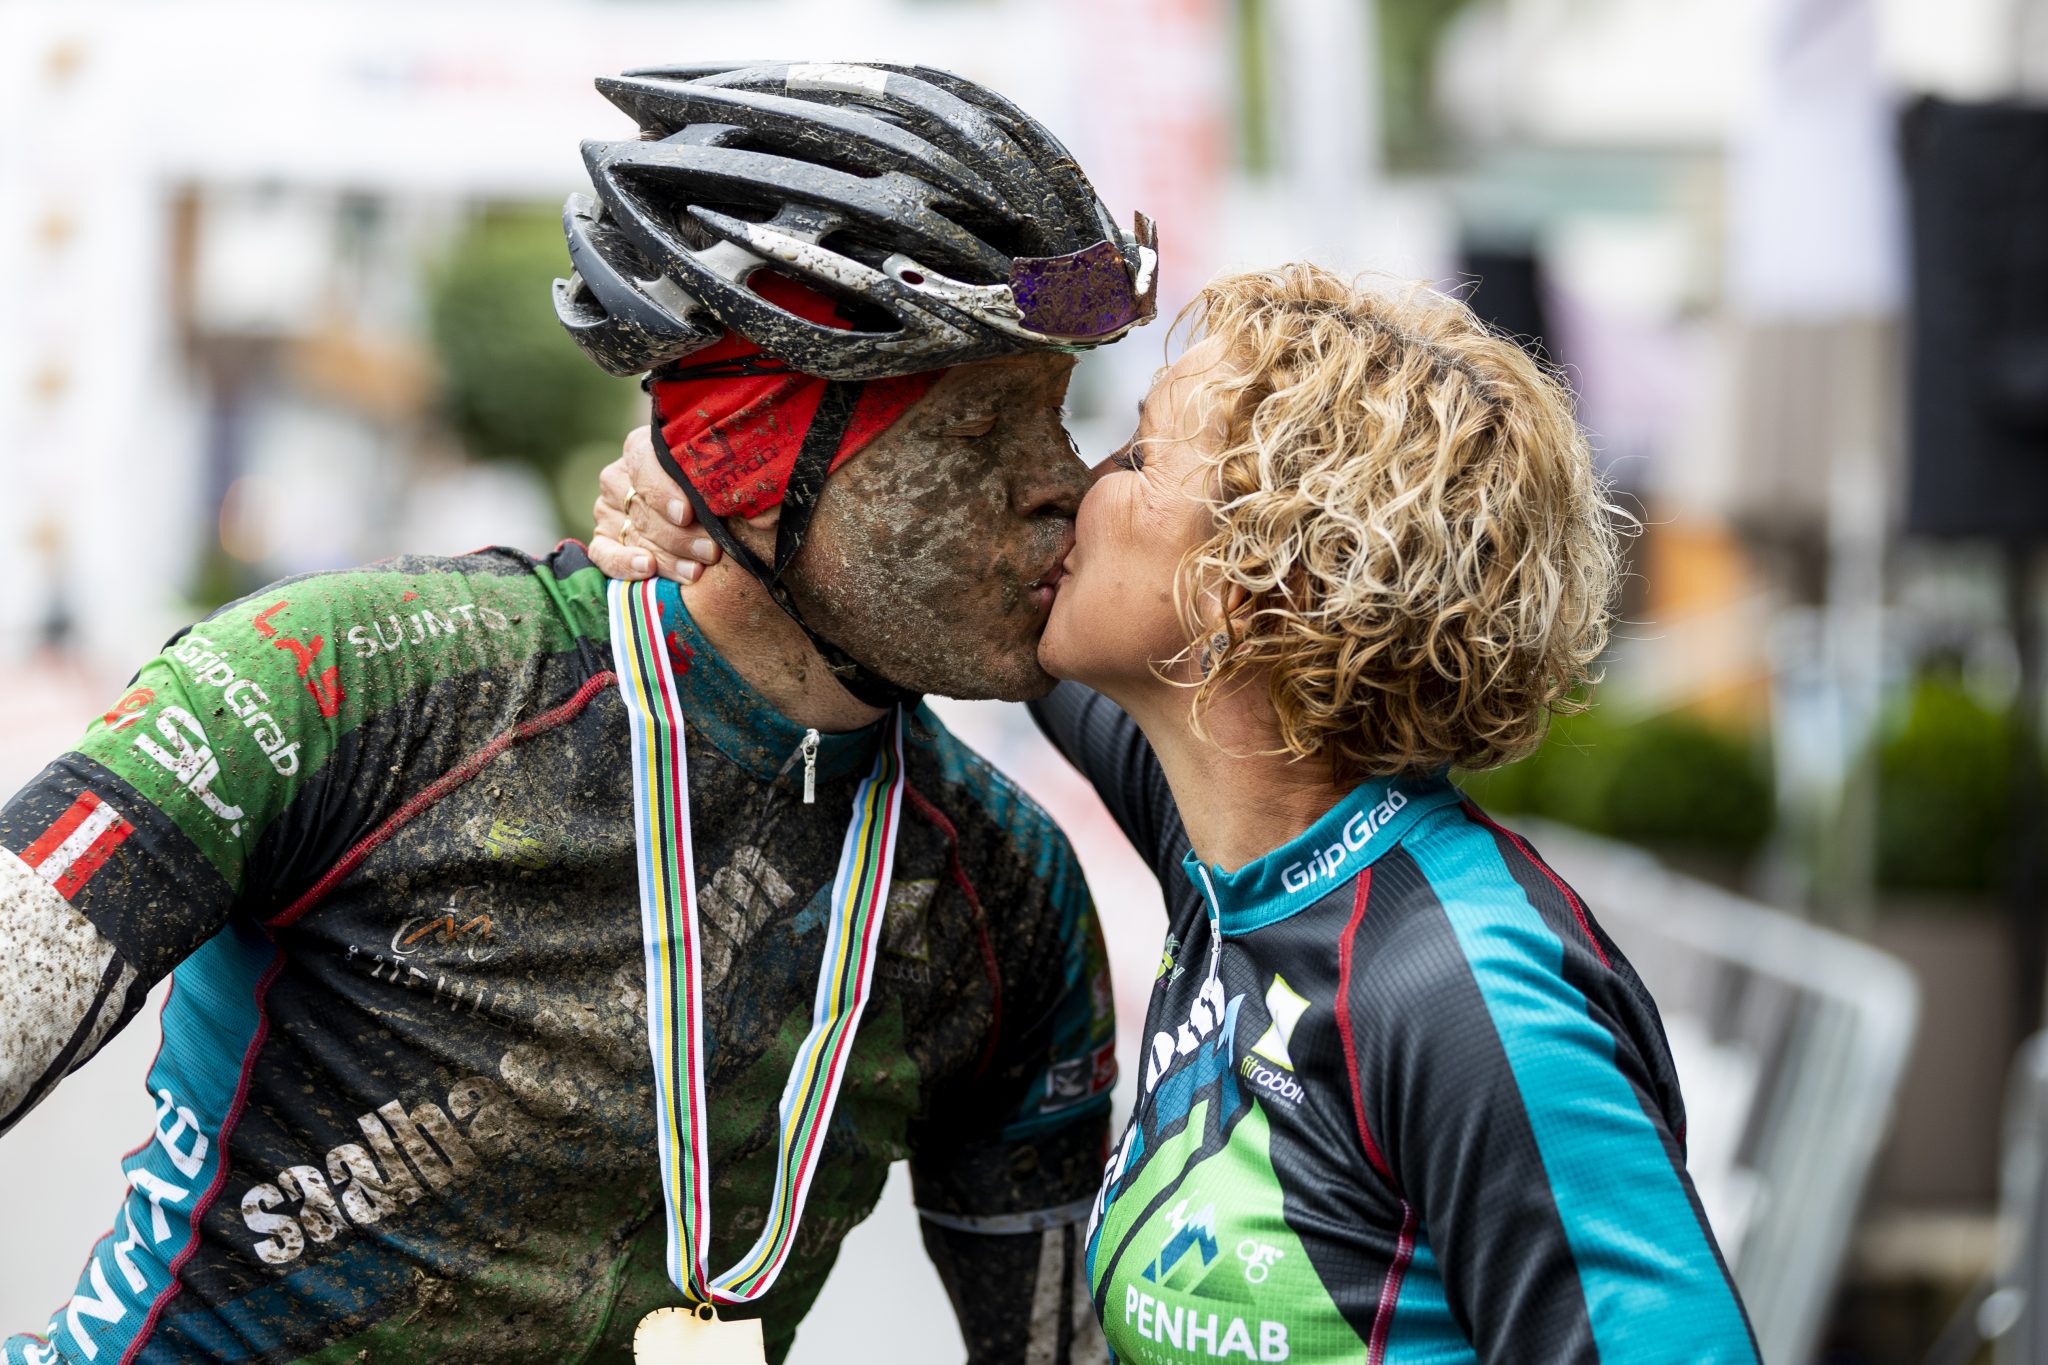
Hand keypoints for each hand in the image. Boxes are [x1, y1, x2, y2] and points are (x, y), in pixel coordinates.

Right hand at [588, 427, 724, 581]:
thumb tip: (731, 497)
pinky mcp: (603, 541)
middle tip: (711, 550)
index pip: (644, 464)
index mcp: (641, 449)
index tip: (686, 513)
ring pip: (633, 535)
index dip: (663, 490)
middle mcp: (618, 478)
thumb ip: (715, 477)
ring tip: (697, 571)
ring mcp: (607, 510)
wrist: (701, 508)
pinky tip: (647, 569)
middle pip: (643, 508)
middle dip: (680, 535)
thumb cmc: (713, 486)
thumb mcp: (714, 474)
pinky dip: (623, 564)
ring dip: (667, 557)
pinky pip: (604, 554)